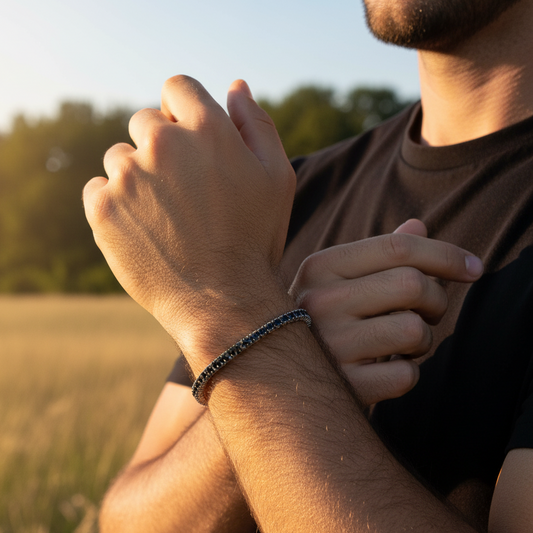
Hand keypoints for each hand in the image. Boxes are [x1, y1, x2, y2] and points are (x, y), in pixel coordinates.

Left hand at [83, 76, 294, 364]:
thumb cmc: (255, 239)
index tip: (190, 141)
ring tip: (166, 216)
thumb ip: (257, 125)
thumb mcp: (276, 178)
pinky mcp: (103, 208)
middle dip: (162, 146)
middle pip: (145, 122)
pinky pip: (99, 188)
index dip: (183, 112)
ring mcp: (128, 176)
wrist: (222, 301)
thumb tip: (236, 86)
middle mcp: (162, 143)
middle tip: (184, 190)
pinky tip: (143, 228)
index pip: (177, 88)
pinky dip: (115, 203)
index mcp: (207, 129)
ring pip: (120, 157)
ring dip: (138, 177)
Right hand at [289, 219, 482, 405]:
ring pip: (415, 331)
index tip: (473, 268)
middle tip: (426, 312)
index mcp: (320, 267)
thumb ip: (379, 252)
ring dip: (422, 340)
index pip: (398, 247)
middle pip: (413, 285)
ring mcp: (328, 346)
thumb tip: (419, 225)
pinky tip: (382, 368)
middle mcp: (319, 302)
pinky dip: (406, 372)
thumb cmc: (321, 317)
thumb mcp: (338, 278)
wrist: (278, 368)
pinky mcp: (342, 387)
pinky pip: (406, 375)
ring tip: (398, 342)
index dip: (446, 254)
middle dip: (435, 300)